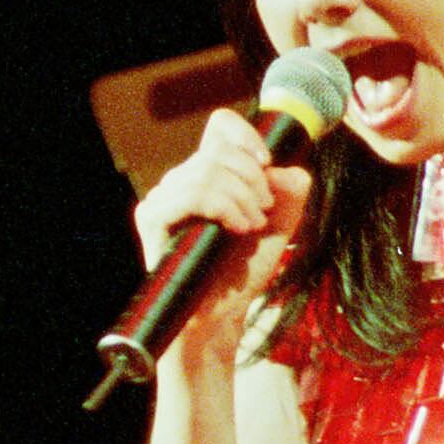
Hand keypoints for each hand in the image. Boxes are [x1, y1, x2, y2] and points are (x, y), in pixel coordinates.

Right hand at [133, 108, 312, 358]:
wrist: (219, 315)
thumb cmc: (241, 273)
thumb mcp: (280, 227)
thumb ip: (291, 193)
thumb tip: (282, 170)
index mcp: (207, 176)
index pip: (219, 128)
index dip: (245, 135)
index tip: (267, 163)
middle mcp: (180, 182)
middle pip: (219, 151)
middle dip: (253, 179)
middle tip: (265, 211)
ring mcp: (162, 199)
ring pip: (207, 171)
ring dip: (241, 197)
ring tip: (252, 226)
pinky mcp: (152, 219)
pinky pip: (191, 193)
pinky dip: (223, 207)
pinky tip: (236, 228)